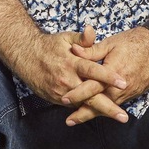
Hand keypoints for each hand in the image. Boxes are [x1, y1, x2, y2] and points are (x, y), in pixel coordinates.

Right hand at [14, 25, 129, 118]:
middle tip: (124, 117)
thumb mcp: (65, 38)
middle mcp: (66, 80)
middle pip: (90, 97)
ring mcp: (60, 92)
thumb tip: (92, 31)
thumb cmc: (49, 46)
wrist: (25, 57)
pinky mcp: (55, 99)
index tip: (124, 83)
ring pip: (83, 104)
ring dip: (101, 111)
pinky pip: (75, 105)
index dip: (109, 77)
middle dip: (108, 108)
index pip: (93, 71)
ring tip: (119, 117)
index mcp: (71, 63)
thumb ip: (82, 39)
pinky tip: (102, 112)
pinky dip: (88, 108)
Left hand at [64, 27, 148, 124]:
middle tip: (69, 122)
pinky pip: (117, 103)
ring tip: (78, 119)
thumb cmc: (134, 42)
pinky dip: (106, 108)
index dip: (77, 94)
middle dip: (83, 114)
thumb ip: (91, 50)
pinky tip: (96, 111)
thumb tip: (73, 51)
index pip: (91, 86)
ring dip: (93, 113)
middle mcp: (121, 86)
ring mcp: (129, 92)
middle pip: (99, 104)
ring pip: (108, 106)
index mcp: (112, 72)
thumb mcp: (111, 43)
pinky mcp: (134, 93)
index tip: (64, 99)